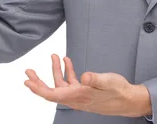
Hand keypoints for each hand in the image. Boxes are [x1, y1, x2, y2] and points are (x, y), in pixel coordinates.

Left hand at [24, 54, 142, 116]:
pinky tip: (67, 61)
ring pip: (61, 85)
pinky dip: (67, 72)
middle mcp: (76, 98)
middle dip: (38, 81)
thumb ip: (95, 79)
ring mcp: (80, 95)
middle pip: (51, 91)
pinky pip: (71, 82)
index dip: (38, 88)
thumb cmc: (118, 91)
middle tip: (28, 71)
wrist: (129, 100)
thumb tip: (84, 76)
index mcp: (78, 96)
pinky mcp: (85, 91)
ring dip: (56, 71)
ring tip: (54, 56)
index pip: (52, 95)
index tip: (27, 81)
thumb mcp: (108, 82)